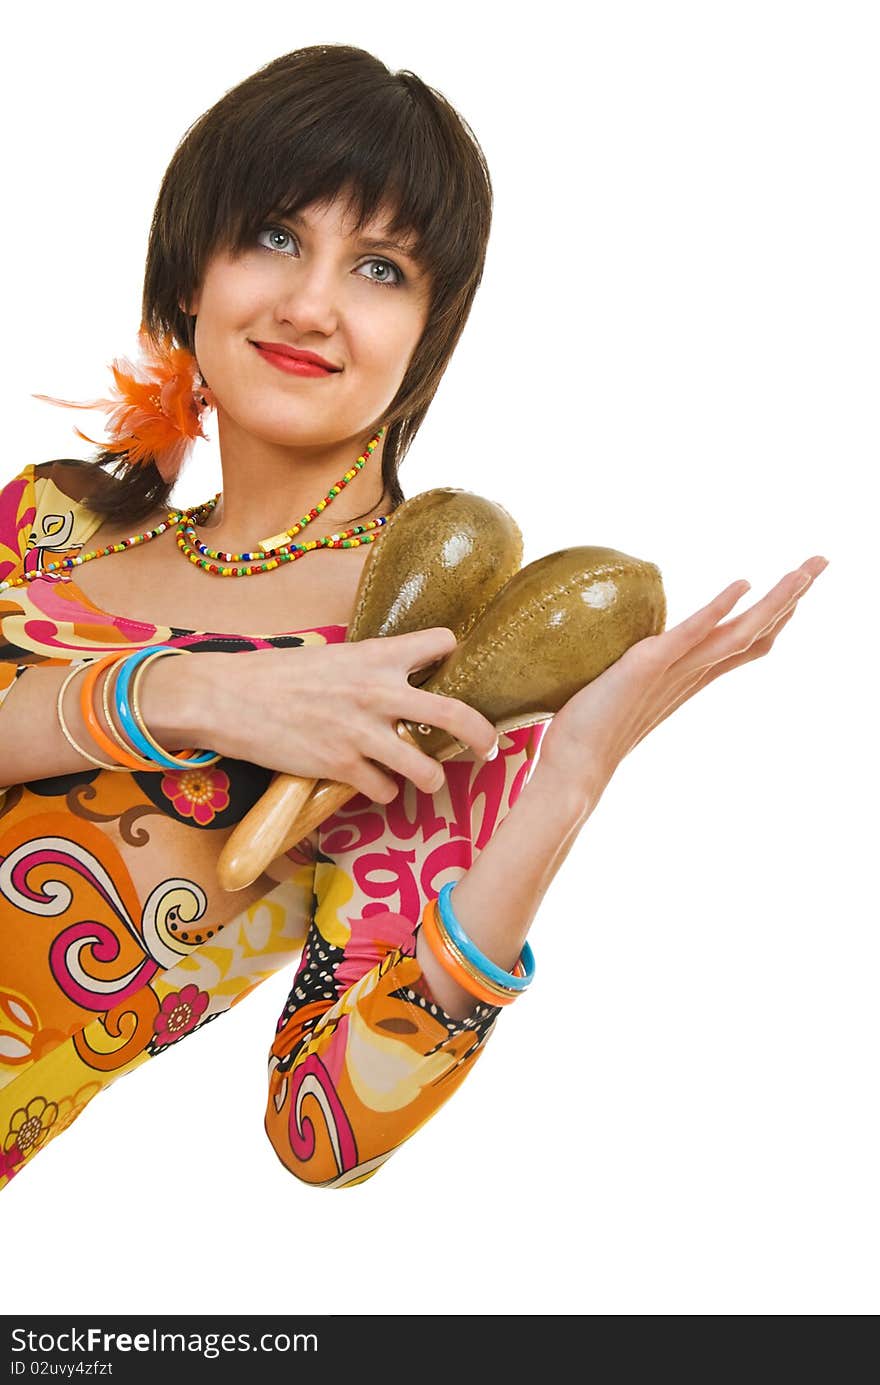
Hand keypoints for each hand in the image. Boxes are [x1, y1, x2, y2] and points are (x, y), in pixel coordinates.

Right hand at [195, 626, 498, 802]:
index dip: (452, 655)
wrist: (229, 698)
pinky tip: (374, 784)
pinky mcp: (341, 766)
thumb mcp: (331, 657)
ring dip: (431, 777)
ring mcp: (362, 733)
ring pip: (425, 768)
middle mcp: (378, 692)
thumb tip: (395, 682)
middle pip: (454, 713)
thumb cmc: (276, 675)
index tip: (457, 667)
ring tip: (429, 779)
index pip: (440, 643)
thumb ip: (368, 668)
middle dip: (480, 735)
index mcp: (375, 655)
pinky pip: (383, 789)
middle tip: (489, 746)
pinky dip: (383, 791)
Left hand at [537, 554, 829, 796]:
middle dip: (790, 596)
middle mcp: (691, 676)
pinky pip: (690, 633)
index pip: (741, 644)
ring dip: (776, 599)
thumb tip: (619, 655)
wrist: (573, 770)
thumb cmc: (585, 735)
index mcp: (688, 680)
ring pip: (739, 632)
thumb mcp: (617, 693)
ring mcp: (674, 672)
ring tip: (805, 570)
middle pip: (755, 632)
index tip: (796, 589)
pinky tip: (743, 583)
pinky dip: (718, 608)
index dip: (771, 616)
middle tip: (821, 563)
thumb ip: (629, 674)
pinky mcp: (647, 666)